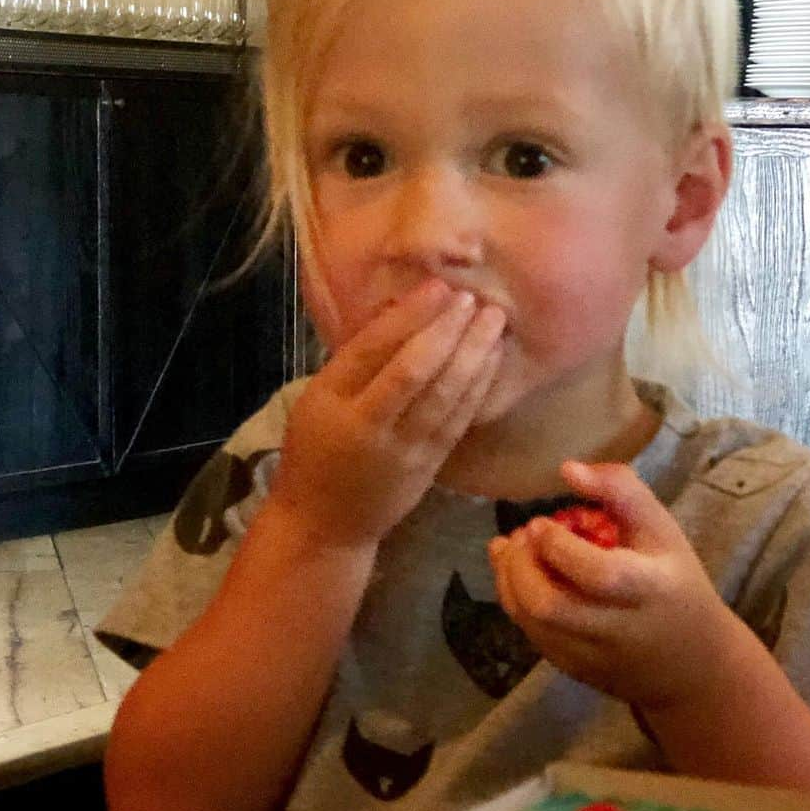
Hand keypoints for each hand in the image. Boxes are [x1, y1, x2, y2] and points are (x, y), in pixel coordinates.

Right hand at [270, 278, 505, 548]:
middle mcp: (368, 424)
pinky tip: (492, 359)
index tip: (438, 287)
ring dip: (473, 354)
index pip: (374, 349)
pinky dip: (478, 386)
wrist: (325, 523)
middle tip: (473, 298)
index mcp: (332, 400)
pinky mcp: (429, 466)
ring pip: (445, 395)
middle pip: (415, 371)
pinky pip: (458, 420)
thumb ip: (354, 361)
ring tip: (493, 320)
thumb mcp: (318, 399)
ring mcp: (403, 449)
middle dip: (449, 331)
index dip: (410, 316)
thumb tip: (401, 310)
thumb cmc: (316, 450)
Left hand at [488, 460, 726, 710]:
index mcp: (648, 589)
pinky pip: (532, 636)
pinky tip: (519, 574)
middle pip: (550, 605)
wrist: (692, 665)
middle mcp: (617, 630)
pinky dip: (515, 600)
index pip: (597, 574)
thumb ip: (620, 490)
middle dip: (520, 564)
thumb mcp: (662, 530)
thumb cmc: (675, 582)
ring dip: (509, 580)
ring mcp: (591, 656)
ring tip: (513, 548)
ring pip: (532, 623)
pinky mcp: (574, 670)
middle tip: (523, 534)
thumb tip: (567, 468)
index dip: (558, 546)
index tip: (541, 521)